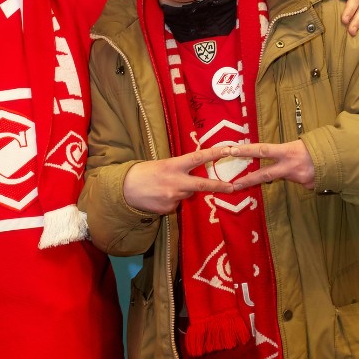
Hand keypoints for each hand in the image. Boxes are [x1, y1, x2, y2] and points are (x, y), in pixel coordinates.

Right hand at [123, 145, 240, 213]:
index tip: (229, 150)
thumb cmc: (144, 173)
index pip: (198, 158)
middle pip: (203, 184)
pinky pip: (177, 203)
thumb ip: (179, 169)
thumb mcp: (162, 164)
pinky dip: (172, 200)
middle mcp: (176, 181)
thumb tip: (193, 175)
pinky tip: (159, 196)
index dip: (214, 154)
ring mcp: (173, 197)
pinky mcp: (169, 208)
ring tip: (165, 187)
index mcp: (173, 165)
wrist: (125, 190)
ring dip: (182, 190)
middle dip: (219, 186)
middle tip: (233, 187)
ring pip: (187, 194)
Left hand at [219, 140, 314, 190]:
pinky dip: (305, 175)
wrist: (345, 159)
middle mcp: (290, 166)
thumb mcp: (303, 142)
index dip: (246, 151)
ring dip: (287, 173)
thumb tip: (281, 156)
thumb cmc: (323, 144)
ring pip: (285, 177)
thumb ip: (288, 151)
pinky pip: (301, 180)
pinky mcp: (307, 186)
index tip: (231, 151)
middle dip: (248, 180)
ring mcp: (298, 178)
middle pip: (264, 175)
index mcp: (288, 151)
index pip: (262, 150)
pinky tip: (315, 169)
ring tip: (300, 166)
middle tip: (234, 186)